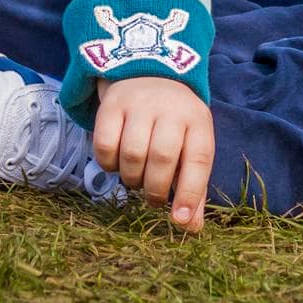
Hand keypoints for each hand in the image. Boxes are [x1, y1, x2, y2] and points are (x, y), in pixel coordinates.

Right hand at [93, 76, 214, 234]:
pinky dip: (108, 164)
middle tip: (154, 197)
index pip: (198, 158)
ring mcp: (139, 103)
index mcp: (197, 120)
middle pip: (161, 158)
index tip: (180, 220)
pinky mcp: (111, 104)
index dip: (190, 193)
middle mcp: (170, 107)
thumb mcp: (192, 146)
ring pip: (132, 154)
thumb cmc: (175, 124)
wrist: (150, 74)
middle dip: (155, 189)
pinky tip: (118, 162)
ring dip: (132, 178)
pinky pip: (104, 145)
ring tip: (137, 177)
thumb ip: (193, 187)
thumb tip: (191, 228)